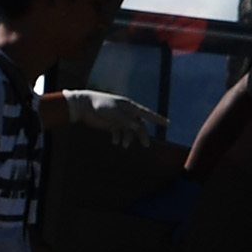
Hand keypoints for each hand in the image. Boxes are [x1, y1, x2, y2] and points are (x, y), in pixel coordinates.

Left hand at [43, 88, 163, 140]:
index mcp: (130, 107)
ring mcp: (120, 120)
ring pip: (129, 132)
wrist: (83, 106)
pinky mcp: (112, 125)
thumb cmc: (100, 105)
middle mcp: (127, 114)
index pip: (147, 114)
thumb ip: (126, 120)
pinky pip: (119, 134)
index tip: (168, 123)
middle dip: (142, 136)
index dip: (157, 119)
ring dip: (128, 139)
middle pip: (139, 126)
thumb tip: (138, 127)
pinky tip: (115, 142)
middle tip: (145, 145)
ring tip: (124, 145)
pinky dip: (118, 138)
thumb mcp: (114, 112)